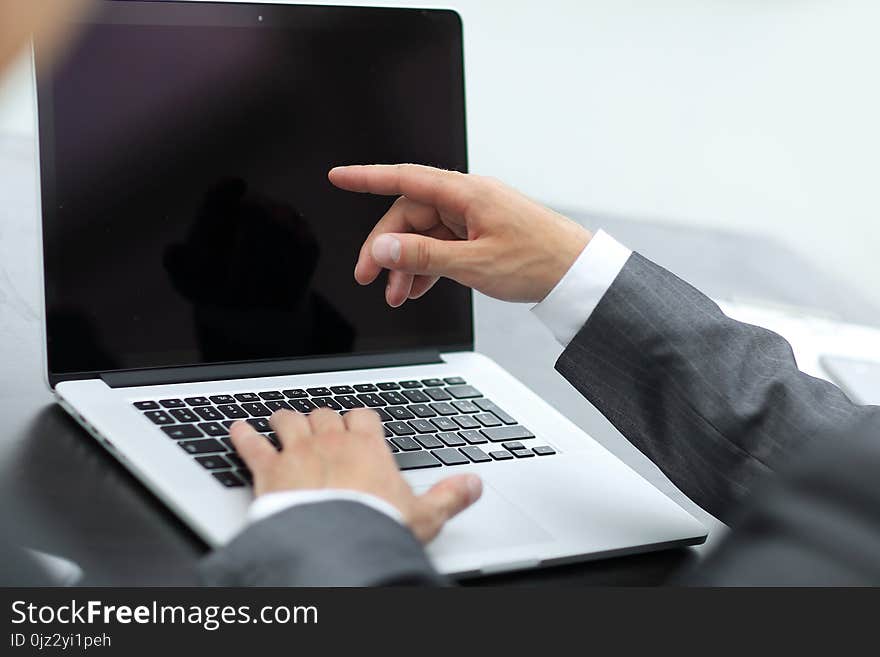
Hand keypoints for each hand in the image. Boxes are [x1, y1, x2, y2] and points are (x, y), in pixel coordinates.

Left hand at [230, 409, 482, 542]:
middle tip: (321, 426)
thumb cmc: (376, 529)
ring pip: (288, 420)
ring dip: (285, 419)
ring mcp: (297, 452)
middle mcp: (331, 441)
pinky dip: (242, 435)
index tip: (360, 424)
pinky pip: (251, 444)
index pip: (364, 415)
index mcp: (368, 447)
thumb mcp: (425, 516)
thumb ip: (450, 495)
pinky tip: (236, 429)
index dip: (360, 418)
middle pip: (324, 414)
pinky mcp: (268, 470)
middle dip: (323, 418)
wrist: (336, 545)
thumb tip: (474, 484)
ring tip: (281, 419)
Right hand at [329, 164, 591, 306]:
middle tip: (370, 279)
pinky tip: (419, 289)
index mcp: (467, 194)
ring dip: (407, 264)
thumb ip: (423, 256)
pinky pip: (443, 246)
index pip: (405, 178)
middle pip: (410, 216)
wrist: (577, 274)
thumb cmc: (537, 262)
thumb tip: (382, 247)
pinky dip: (428, 266)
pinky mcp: (481, 234)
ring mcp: (475, 217)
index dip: (368, 178)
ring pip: (425, 235)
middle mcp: (468, 200)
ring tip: (398, 296)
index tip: (338, 177)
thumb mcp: (473, 264)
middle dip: (387, 248)